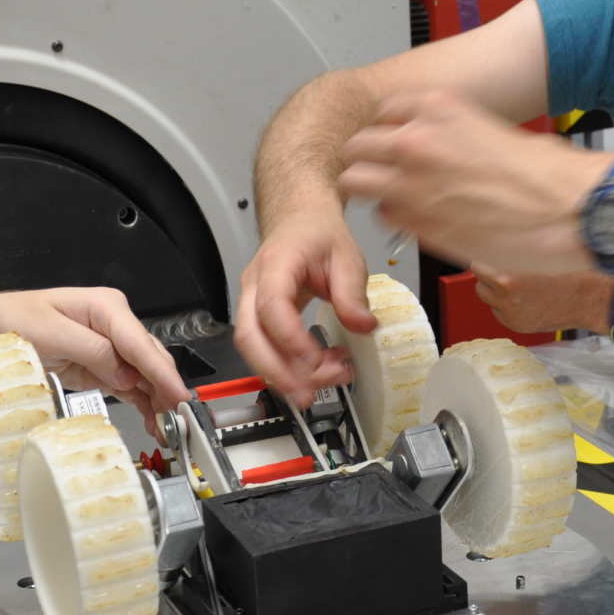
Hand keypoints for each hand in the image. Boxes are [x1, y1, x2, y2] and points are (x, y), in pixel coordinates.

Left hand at [0, 287, 189, 420]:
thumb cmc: (16, 321)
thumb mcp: (50, 333)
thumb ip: (93, 351)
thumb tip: (126, 374)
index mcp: (106, 307)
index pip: (141, 343)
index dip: (162, 371)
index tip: (178, 394)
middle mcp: (115, 325)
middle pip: (150, 359)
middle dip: (166, 389)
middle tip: (178, 420)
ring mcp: (111, 347)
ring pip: (145, 375)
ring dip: (158, 400)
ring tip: (167, 428)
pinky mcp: (103, 367)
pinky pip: (130, 385)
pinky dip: (143, 403)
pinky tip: (153, 420)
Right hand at [234, 207, 362, 404]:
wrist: (300, 221)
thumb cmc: (316, 233)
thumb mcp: (346, 256)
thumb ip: (353, 293)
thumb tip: (362, 326)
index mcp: (276, 265)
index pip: (272, 307)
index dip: (290, 340)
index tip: (315, 360)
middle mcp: (254, 286)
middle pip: (250, 337)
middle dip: (277, 372)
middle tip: (308, 393)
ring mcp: (251, 303)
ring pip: (252, 349)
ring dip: (283, 374)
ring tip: (321, 383)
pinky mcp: (258, 318)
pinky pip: (263, 348)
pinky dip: (286, 366)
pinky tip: (314, 371)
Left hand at [338, 91, 609, 274]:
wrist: (571, 209)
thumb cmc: (548, 176)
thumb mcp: (494, 132)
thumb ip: (455, 137)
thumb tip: (442, 152)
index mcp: (440, 108)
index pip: (384, 111)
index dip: (389, 131)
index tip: (395, 143)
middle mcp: (417, 140)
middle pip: (358, 145)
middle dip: (368, 160)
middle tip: (384, 175)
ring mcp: (411, 182)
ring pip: (355, 181)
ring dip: (372, 191)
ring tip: (394, 201)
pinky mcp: (417, 223)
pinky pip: (382, 217)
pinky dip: (394, 220)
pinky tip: (417, 222)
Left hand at [473, 266, 613, 333]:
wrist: (585, 299)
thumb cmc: (566, 275)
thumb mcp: (534, 259)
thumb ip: (510, 259)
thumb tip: (492, 253)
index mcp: (508, 281)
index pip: (477, 270)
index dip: (482, 264)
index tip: (485, 260)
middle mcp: (507, 301)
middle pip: (479, 288)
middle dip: (487, 280)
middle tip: (500, 273)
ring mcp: (512, 317)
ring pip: (490, 303)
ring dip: (496, 295)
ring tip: (515, 287)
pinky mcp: (518, 326)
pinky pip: (501, 314)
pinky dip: (507, 308)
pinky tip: (524, 300)